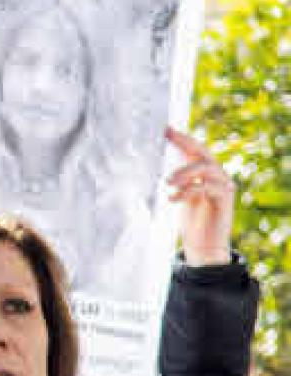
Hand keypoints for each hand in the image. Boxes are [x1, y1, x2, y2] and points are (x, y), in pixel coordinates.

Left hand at [165, 128, 233, 266]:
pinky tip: (173, 199)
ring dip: (184, 171)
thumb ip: (175, 181)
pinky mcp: (224, 200)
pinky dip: (189, 190)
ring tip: (167, 183)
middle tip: (167, 138)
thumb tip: (151, 167)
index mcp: (203, 174)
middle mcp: (216, 176)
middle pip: (203, 152)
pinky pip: (207, 187)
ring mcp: (223, 187)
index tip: (164, 128)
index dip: (181, 138)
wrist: (203, 247)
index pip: (193, 150)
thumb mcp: (179, 197)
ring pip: (206, 167)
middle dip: (185, 143)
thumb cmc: (190, 222)